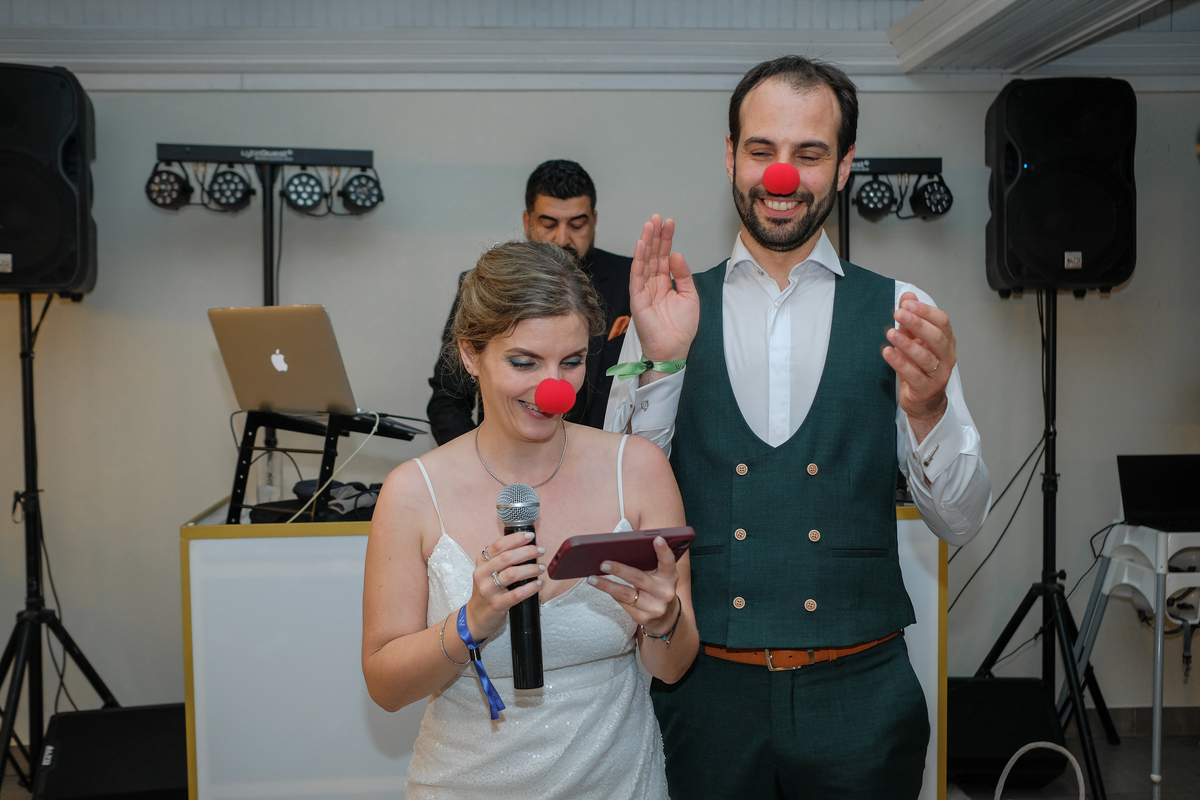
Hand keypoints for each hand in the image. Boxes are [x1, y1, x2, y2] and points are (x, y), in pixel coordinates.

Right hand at [465, 532, 544, 639]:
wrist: (476, 616)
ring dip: (530, 569)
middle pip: (506, 557)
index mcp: (482, 562)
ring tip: (540, 568)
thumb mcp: (489, 571)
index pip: (498, 545)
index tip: (530, 536)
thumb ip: (502, 559)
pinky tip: (538, 584)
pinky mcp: (496, 604)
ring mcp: (488, 590)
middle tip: (540, 551)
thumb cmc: (488, 591)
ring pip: (512, 574)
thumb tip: (527, 546)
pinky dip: (530, 588)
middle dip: (527, 552)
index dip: (515, 539)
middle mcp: (482, 574)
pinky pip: (517, 594)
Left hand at [587, 536, 679, 633]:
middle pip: (639, 578)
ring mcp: (654, 607)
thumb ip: (650, 563)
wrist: (666, 617)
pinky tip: (601, 586)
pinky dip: (611, 593)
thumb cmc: (658, 587)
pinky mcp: (643, 617)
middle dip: (619, 570)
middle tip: (603, 564)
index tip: (657, 539)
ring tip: (592, 578)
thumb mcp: (660, 575)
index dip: (663, 550)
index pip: (668, 562)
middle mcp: (664, 592)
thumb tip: (621, 551)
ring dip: (606, 585)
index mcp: (670, 577)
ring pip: (626, 594)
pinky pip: (622, 603)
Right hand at [629, 215, 698, 364]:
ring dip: (646, 242)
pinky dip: (639, 260)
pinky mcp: (637, 299)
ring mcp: (644, 290)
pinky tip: (642, 245)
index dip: (666, 239)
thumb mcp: (690, 296)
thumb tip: (676, 254)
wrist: (675, 349)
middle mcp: (653, 284)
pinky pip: (637, 276)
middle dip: (655, 235)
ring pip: (644, 261)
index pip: (664, 256)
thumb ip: (683, 275)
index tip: (669, 222)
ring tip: (650, 225)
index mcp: (665, 283)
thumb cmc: (682, 328)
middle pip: (653, 255)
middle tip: (657, 217)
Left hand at [883, 291, 954, 443]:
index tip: (907, 304)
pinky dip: (900, 363)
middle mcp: (946, 357)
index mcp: (945, 341)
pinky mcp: (926, 389)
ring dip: (907, 344)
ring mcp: (938, 374)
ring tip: (891, 333)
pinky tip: (888, 353)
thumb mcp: (915, 340)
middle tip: (900, 314)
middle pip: (937, 338)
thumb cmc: (920, 367)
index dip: (925, 311)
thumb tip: (908, 296)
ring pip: (926, 358)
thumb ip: (911, 319)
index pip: (942, 322)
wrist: (924, 401)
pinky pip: (914, 375)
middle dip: (918, 324)